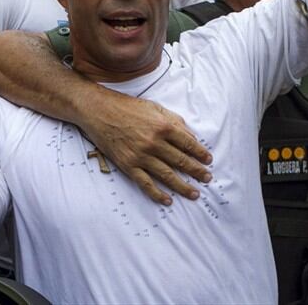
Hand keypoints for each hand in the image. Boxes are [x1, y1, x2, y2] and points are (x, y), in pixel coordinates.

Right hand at [81, 92, 212, 204]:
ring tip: (194, 193)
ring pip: (167, 175)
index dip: (200, 153)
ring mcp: (141, 156)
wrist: (99, 111)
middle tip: (207, 178)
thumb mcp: (154, 107)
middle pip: (181, 161)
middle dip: (197, 171)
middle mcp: (154, 142)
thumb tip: (189, 136)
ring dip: (183, 186)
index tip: (208, 160)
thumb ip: (173, 120)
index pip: (188, 144)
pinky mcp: (128, 165)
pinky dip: (157, 194)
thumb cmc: (127, 107)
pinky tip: (168, 200)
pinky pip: (146, 183)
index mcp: (163, 126)